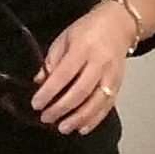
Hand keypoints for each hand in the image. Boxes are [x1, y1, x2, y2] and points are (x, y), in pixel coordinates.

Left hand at [34, 5, 136, 135]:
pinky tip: (81, 128)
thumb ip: (52, 61)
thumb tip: (39, 84)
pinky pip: (107, 106)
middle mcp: (100, 63)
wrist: (118, 25)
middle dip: (61, 108)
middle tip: (46, 118)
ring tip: (62, 128)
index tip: (36, 104)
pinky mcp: (119, 85)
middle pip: (80, 91)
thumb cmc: (87, 30)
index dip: (49, 92)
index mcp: (83, 48)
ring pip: (95, 102)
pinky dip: (94, 120)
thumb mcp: (64, 39)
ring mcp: (111, 76)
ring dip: (78, 118)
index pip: (64, 74)